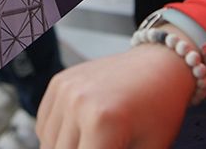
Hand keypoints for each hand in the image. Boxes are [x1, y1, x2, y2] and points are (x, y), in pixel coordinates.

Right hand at [36, 46, 194, 148]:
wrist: (159, 65)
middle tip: (106, 148)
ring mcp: (64, 90)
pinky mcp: (58, 83)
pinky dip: (58, 139)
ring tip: (97, 144)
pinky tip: (81, 137)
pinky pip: (45, 127)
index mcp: (103, 122)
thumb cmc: (160, 112)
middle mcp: (77, 102)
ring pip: (49, 146)